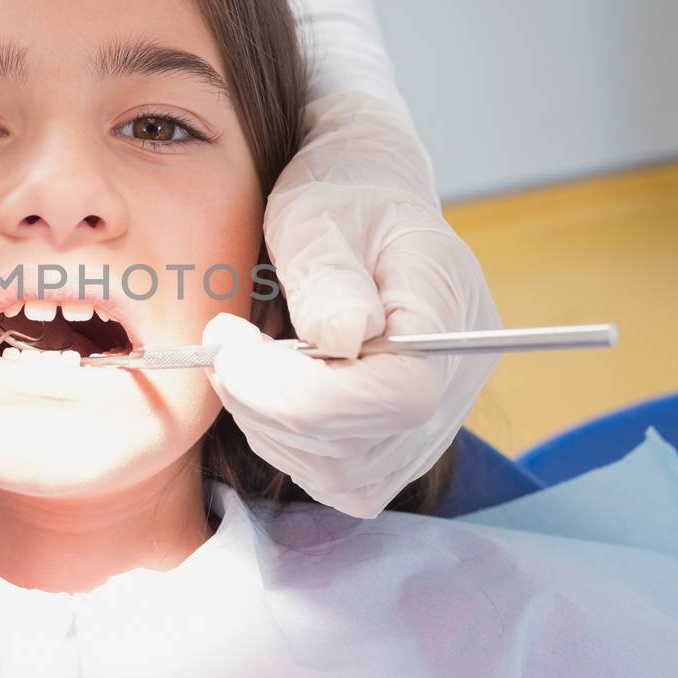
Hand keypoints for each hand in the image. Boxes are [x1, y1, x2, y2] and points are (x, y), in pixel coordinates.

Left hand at [206, 91, 500, 518]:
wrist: (364, 205)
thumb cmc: (340, 197)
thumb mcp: (320, 211)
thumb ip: (327, 271)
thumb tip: (341, 337)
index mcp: (448, 305)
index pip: (397, 395)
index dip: (302, 392)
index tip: (230, 347)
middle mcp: (455, 378)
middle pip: (364, 444)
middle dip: (267, 405)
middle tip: (221, 344)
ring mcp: (433, 422)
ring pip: (344, 475)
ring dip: (269, 427)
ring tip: (242, 359)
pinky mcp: (397, 446)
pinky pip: (338, 479)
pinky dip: (284, 444)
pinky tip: (265, 390)